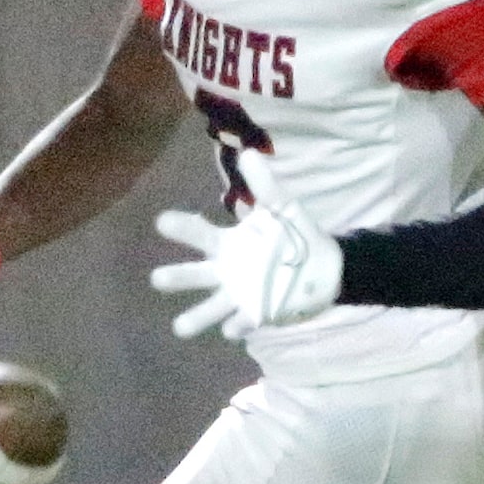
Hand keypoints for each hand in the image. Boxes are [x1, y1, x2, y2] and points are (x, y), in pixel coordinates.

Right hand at [149, 152, 339, 339]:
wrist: (325, 269)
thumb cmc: (294, 238)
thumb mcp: (281, 209)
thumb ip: (265, 185)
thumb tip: (249, 154)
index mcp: (227, 246)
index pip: (199, 234)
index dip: (182, 228)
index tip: (162, 221)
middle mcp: (226, 273)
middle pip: (196, 275)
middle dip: (178, 277)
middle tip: (158, 279)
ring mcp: (240, 296)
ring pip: (212, 308)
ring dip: (196, 318)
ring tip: (180, 327)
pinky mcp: (258, 314)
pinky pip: (244, 322)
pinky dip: (239, 325)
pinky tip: (233, 330)